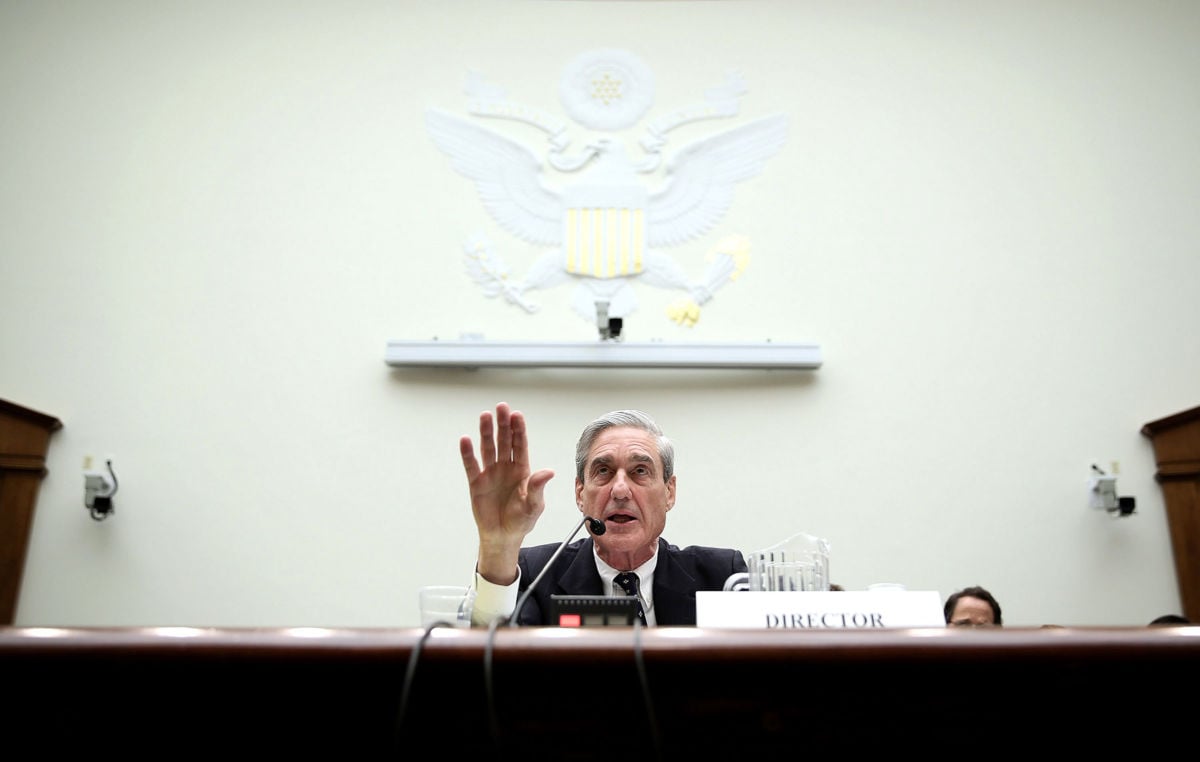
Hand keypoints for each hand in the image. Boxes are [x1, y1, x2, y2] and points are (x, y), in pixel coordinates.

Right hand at [460, 402, 554, 584]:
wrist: (503, 536)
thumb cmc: (521, 520)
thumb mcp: (533, 505)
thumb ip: (537, 487)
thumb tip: (548, 472)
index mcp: (522, 470)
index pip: (520, 445)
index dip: (518, 430)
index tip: (517, 415)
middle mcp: (505, 467)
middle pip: (503, 441)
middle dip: (503, 424)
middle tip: (501, 407)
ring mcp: (490, 473)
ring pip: (488, 448)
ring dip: (486, 432)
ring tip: (485, 416)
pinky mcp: (476, 483)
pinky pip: (471, 465)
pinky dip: (468, 453)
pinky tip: (465, 440)